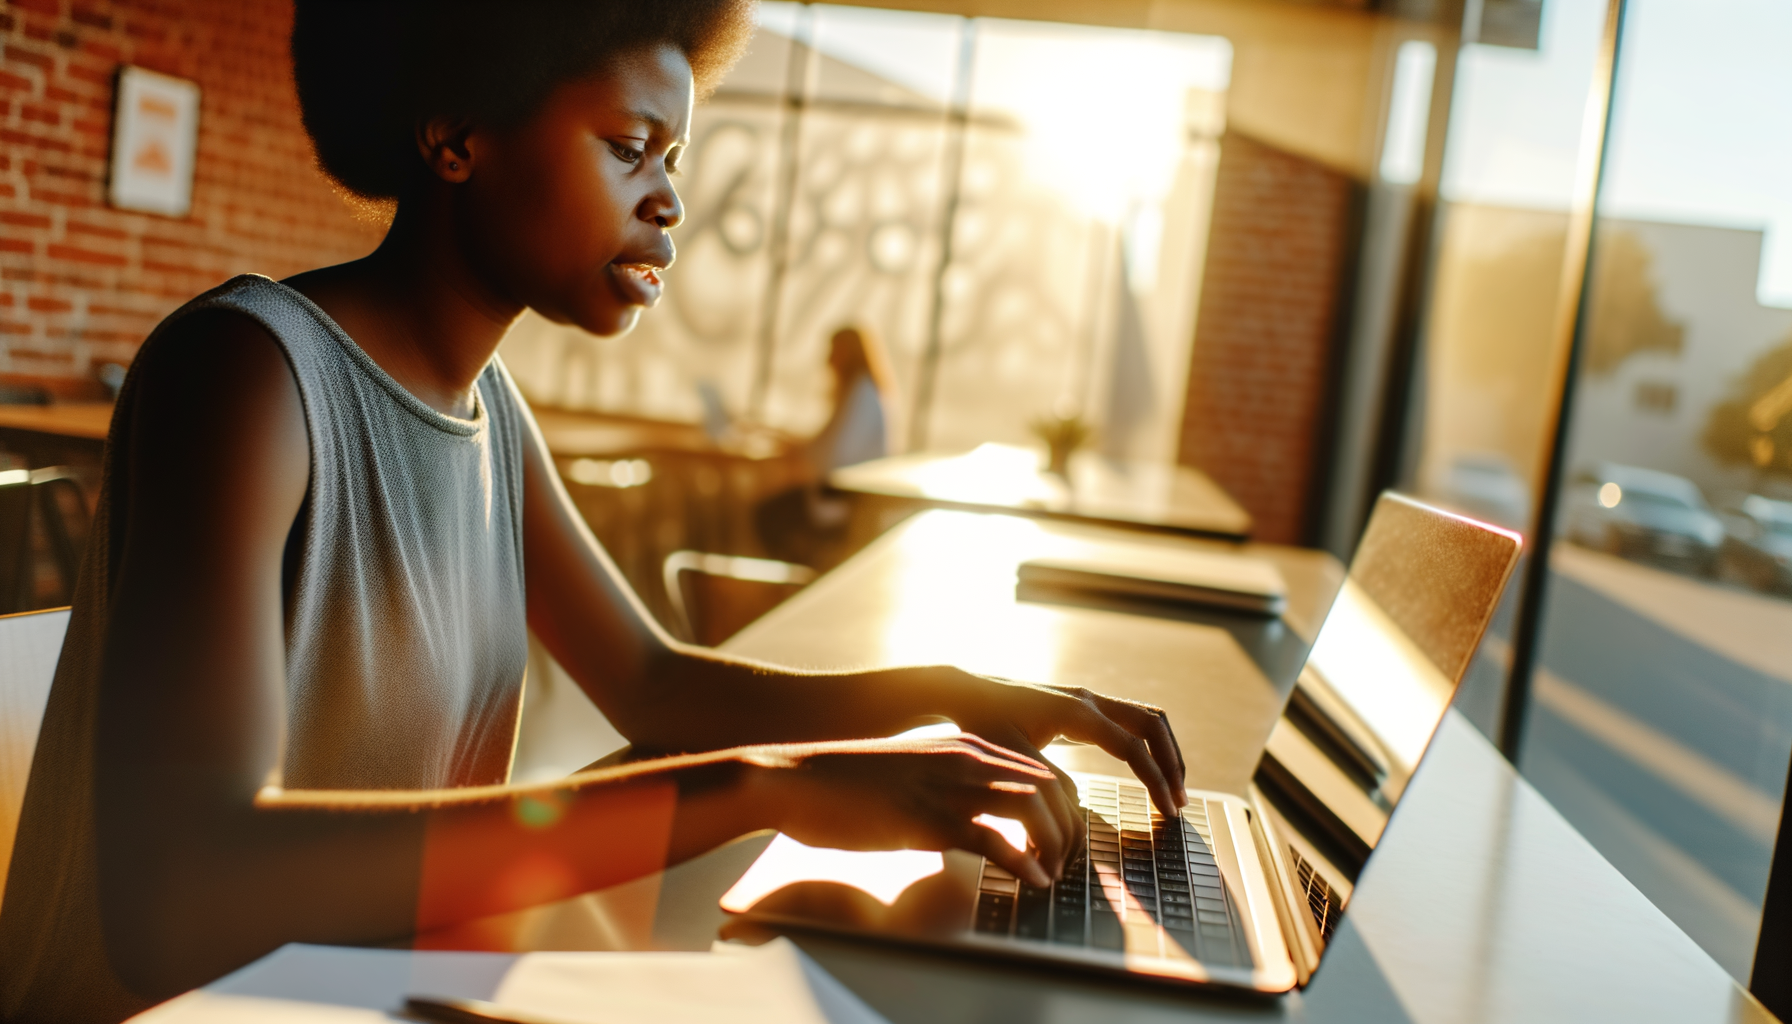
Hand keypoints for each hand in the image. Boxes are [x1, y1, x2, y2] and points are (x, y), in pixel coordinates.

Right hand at [740, 733, 1079, 886]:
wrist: (797, 779)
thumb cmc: (849, 785)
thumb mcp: (915, 776)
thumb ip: (952, 789)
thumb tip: (979, 823)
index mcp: (966, 747)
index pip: (1043, 772)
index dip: (1066, 809)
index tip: (1065, 842)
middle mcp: (965, 760)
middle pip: (1049, 788)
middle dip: (1070, 829)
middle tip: (1068, 864)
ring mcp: (947, 788)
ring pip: (1033, 807)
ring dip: (1054, 844)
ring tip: (1054, 874)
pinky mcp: (926, 820)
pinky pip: (994, 839)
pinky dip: (1024, 863)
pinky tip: (1032, 881)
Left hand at [926, 671, 1187, 816]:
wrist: (963, 692)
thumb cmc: (981, 724)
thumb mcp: (1009, 756)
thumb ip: (1045, 782)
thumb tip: (1078, 813)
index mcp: (1076, 712)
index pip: (1132, 747)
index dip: (1155, 781)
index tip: (1169, 812)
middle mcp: (1088, 700)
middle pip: (1152, 724)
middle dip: (1172, 763)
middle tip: (1179, 803)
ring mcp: (1086, 700)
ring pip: (1145, 719)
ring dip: (1164, 752)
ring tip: (1172, 790)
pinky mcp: (1080, 708)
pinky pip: (1128, 722)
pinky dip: (1146, 746)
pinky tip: (1146, 773)